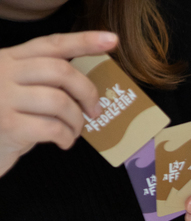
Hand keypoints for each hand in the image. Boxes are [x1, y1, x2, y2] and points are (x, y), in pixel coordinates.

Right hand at [0, 31, 117, 177]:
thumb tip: (92, 91)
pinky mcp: (9, 125)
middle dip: (87, 92)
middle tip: (94, 111)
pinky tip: (64, 142)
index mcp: (11, 59)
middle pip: (60, 71)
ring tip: (74, 130)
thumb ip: (48, 82)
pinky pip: (53, 128)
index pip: (52, 44)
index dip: (84, 41)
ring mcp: (4, 98)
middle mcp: (5, 72)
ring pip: (59, 101)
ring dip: (77, 120)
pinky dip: (67, 137)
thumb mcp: (23, 90)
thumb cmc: (11, 117)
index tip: (111, 40)